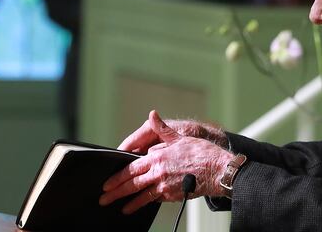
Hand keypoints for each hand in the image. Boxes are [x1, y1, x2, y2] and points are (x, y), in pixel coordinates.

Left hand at [100, 110, 234, 213]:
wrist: (218, 169)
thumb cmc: (203, 153)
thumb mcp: (180, 137)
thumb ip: (163, 128)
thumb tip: (152, 115)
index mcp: (158, 156)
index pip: (131, 167)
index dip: (117, 176)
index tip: (108, 183)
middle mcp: (158, 171)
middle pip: (131, 183)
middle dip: (115, 191)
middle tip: (103, 198)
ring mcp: (165, 185)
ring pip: (140, 195)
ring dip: (127, 202)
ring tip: (117, 207)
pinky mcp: (173, 195)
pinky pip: (154, 200)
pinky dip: (143, 204)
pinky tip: (136, 207)